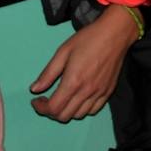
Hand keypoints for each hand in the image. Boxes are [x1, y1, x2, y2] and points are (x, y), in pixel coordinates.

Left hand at [30, 5, 137, 121]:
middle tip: (47, 100)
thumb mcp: (63, 52)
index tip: (37, 100)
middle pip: (64, 116)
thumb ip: (48, 73)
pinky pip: (93, 110)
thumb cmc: (88, 39)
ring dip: (67, 111)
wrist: (116, 34)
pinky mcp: (109, 91)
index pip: (53, 108)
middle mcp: (87, 91)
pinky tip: (79, 97)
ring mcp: (99, 93)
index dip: (41, 108)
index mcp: (73, 81)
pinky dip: (82, 109)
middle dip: (51, 111)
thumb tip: (34, 89)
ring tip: (63, 99)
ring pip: (78, 115)